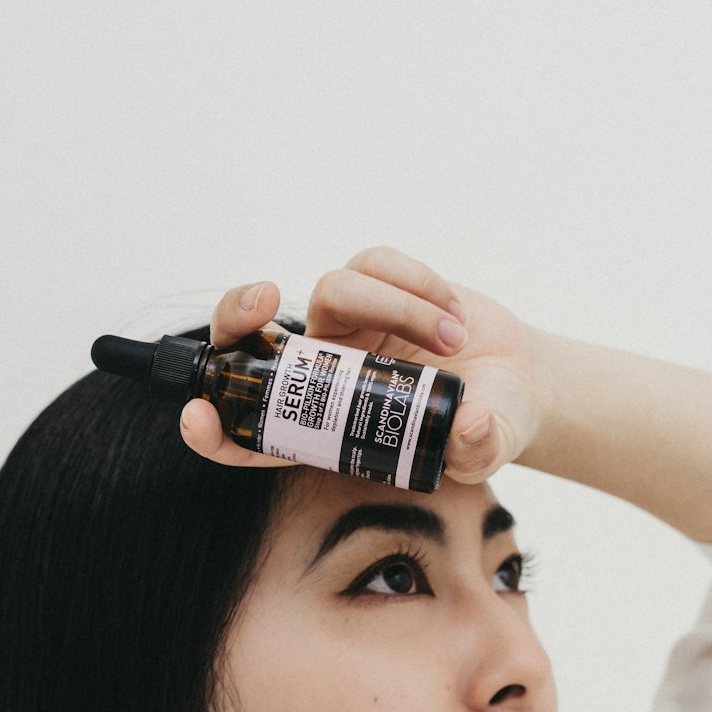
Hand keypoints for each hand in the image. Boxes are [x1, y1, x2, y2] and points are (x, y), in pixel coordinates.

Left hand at [178, 245, 550, 485]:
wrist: (513, 386)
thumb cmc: (481, 427)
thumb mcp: (483, 447)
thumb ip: (476, 447)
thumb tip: (468, 427)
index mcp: (320, 429)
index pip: (247, 434)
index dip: (213, 431)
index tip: (198, 416)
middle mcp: (321, 375)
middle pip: (250, 337)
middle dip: (239, 314)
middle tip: (263, 300)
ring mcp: (345, 326)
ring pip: (333, 291)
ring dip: (395, 307)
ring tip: (452, 341)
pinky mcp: (377, 287)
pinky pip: (374, 264)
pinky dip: (417, 282)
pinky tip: (454, 315)